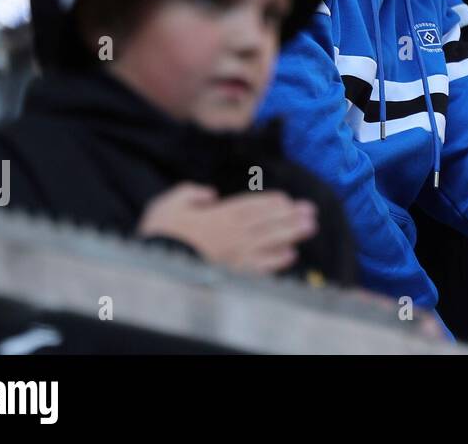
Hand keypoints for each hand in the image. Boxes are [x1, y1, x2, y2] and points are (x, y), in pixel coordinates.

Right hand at [137, 183, 317, 275]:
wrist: (155, 270)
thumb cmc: (159, 235)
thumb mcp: (168, 203)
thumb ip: (190, 193)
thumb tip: (210, 193)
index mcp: (218, 216)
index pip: (251, 206)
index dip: (272, 203)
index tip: (288, 200)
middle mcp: (232, 234)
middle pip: (267, 222)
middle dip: (291, 216)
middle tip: (312, 212)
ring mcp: (235, 255)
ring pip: (270, 241)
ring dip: (292, 234)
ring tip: (310, 228)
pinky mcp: (234, 275)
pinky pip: (261, 267)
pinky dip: (277, 262)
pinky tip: (291, 256)